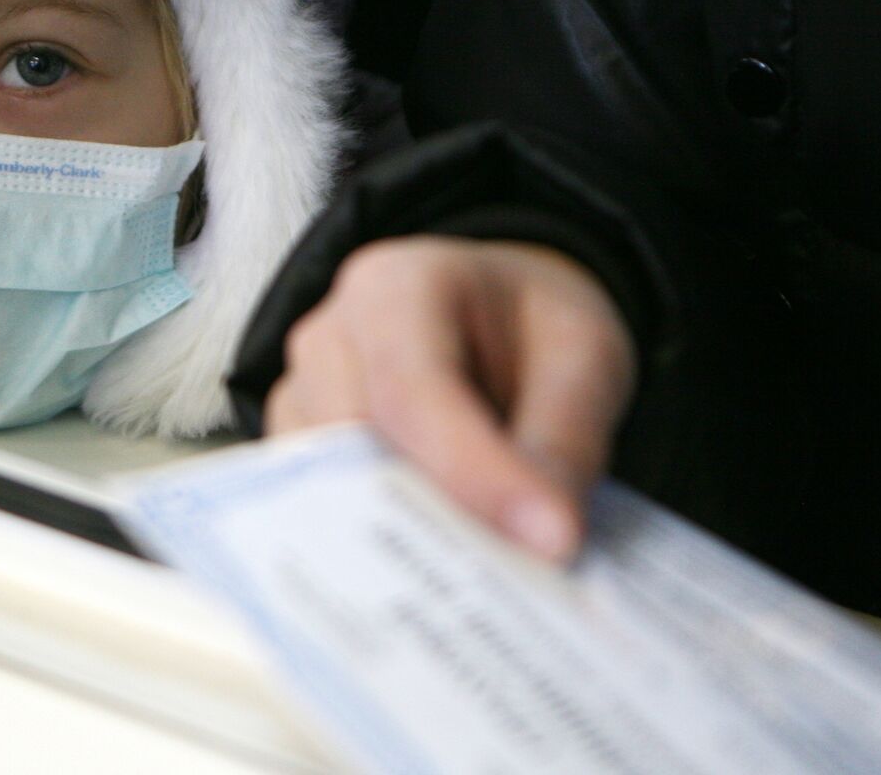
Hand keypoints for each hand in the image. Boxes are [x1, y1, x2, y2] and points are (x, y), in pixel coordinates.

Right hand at [265, 236, 635, 562]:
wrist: (497, 321)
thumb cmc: (532, 329)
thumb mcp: (583, 356)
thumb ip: (565, 439)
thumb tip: (548, 538)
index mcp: (395, 286)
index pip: (413, 387)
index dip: (474, 471)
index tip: (548, 541)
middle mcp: (327, 340)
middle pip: (353, 450)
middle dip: (432, 524)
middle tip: (517, 590)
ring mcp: (301, 402)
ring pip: (327, 497)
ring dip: (403, 551)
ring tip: (488, 594)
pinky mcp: (298, 463)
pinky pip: (324, 523)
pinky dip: (382, 561)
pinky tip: (444, 589)